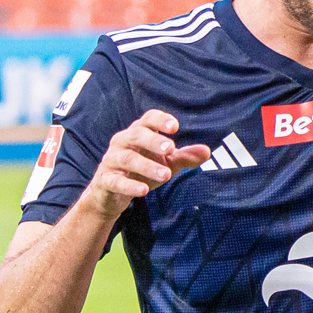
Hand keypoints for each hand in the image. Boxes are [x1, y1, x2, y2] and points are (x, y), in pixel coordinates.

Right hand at [82, 110, 210, 219]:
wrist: (111, 194)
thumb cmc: (142, 170)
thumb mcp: (165, 162)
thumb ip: (184, 156)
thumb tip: (207, 151)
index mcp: (138, 132)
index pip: (147, 119)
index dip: (160, 120)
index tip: (175, 126)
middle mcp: (122, 142)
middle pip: (136, 135)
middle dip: (153, 141)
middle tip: (171, 148)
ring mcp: (111, 160)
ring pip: (127, 159)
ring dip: (147, 166)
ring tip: (166, 175)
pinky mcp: (105, 180)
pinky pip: (115, 181)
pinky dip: (129, 185)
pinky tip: (143, 191)